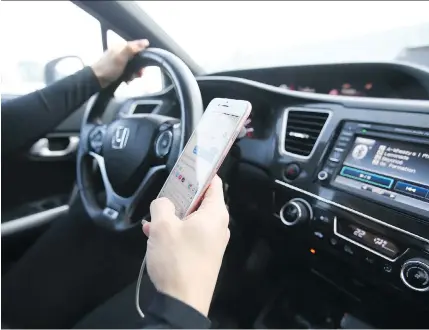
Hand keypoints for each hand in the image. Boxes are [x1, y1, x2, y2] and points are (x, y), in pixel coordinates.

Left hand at [91, 39, 148, 87]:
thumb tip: (145, 42)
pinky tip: (128, 80)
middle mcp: (121, 52)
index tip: (144, 65)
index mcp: (121, 46)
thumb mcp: (121, 57)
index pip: (137, 46)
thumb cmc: (109, 68)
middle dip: (139, 67)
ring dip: (135, 73)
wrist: (96, 79)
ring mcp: (119, 60)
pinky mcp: (118, 68)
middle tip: (139, 74)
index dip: (143, 55)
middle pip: (136, 57)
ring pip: (133, 65)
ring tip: (132, 78)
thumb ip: (132, 49)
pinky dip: (129, 75)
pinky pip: (128, 70)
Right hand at [142, 176, 229, 316]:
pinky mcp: (204, 254)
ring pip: (192, 219)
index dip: (201, 171)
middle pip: (201, 200)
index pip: (214, 182)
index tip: (187, 166)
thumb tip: (163, 202)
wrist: (183, 302)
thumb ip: (162, 205)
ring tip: (154, 220)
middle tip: (165, 196)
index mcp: (215, 214)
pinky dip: (175, 231)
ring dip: (173, 216)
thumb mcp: (162, 227)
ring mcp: (212, 241)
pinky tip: (155, 235)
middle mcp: (218, 226)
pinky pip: (190, 234)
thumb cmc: (177, 261)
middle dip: (180, 197)